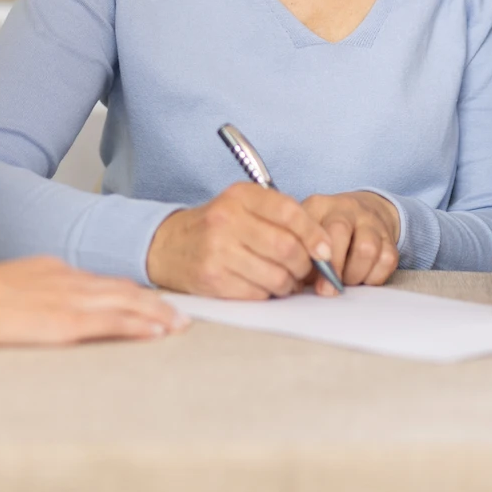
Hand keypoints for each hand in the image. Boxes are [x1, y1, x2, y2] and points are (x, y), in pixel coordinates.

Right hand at [0, 256, 188, 345]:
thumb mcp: (12, 284)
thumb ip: (37, 291)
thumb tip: (48, 305)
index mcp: (54, 269)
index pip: (103, 280)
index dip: (130, 292)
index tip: (150, 300)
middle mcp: (68, 279)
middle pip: (122, 288)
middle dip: (154, 302)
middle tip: (180, 314)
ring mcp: (69, 300)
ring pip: (125, 303)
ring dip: (156, 314)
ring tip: (178, 325)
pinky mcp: (65, 323)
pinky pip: (111, 322)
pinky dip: (138, 326)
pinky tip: (155, 333)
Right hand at [146, 182, 336, 298]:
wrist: (167, 245)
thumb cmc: (215, 227)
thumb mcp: (242, 206)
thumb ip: (279, 217)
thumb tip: (322, 247)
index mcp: (239, 196)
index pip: (289, 212)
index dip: (314, 234)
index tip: (325, 250)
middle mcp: (227, 220)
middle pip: (286, 248)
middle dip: (304, 265)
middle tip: (304, 270)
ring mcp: (218, 251)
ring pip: (276, 276)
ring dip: (288, 284)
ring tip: (284, 280)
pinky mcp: (212, 280)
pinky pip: (258, 294)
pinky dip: (268, 294)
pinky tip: (262, 286)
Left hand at [300, 191, 400, 288]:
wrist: (366, 210)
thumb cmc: (328, 230)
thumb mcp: (309, 230)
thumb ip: (299, 251)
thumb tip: (293, 279)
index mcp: (321, 205)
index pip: (314, 225)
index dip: (313, 254)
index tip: (311, 277)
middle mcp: (347, 209)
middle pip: (340, 232)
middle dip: (334, 266)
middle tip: (328, 289)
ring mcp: (371, 222)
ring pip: (367, 249)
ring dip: (354, 274)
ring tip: (346, 281)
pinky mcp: (390, 239)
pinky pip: (387, 260)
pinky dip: (373, 277)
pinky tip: (362, 278)